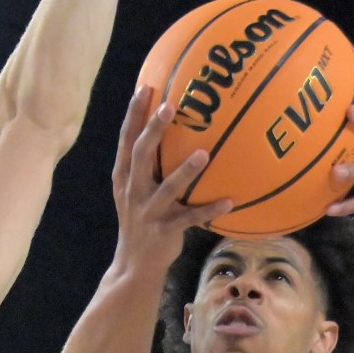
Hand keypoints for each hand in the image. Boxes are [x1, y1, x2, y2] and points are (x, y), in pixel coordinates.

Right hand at [111, 87, 232, 268]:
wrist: (134, 264)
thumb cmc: (141, 219)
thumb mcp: (133, 190)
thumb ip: (145, 164)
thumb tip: (165, 130)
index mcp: (124, 177)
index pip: (126, 140)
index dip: (134, 114)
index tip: (144, 88)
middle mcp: (133, 191)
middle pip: (141, 155)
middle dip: (153, 130)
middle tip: (170, 106)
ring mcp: (148, 212)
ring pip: (167, 188)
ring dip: (185, 171)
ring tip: (204, 154)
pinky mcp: (165, 232)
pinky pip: (190, 219)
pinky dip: (209, 210)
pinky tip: (230, 201)